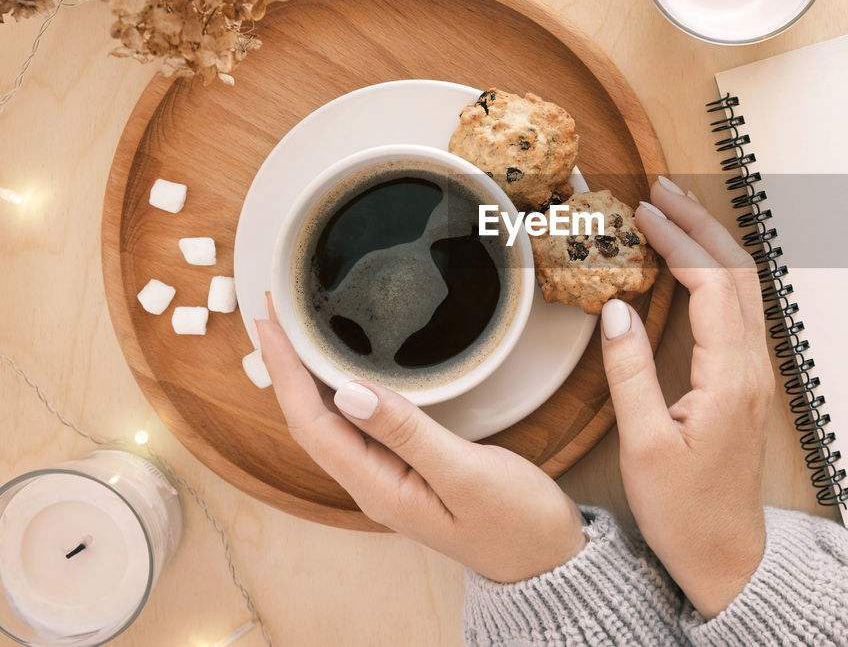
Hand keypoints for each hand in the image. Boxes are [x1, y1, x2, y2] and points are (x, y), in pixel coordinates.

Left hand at [257, 294, 585, 582]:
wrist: (548, 562)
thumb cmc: (516, 522)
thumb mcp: (467, 473)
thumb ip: (408, 433)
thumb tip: (349, 393)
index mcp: (378, 488)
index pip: (312, 422)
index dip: (285, 370)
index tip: (268, 322)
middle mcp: (374, 485)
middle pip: (311, 422)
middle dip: (285, 369)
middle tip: (270, 316)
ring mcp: (390, 480)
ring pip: (332, 425)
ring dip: (307, 381)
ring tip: (293, 337)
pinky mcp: (410, 471)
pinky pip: (360, 428)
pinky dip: (342, 393)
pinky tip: (344, 375)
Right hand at [601, 178, 773, 617]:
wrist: (726, 555)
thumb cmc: (684, 510)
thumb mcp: (642, 446)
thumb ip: (630, 373)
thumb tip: (617, 308)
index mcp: (730, 378)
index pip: (711, 286)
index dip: (678, 242)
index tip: (642, 214)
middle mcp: (752, 368)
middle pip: (738, 273)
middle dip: (700, 224)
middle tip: (660, 191)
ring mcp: (756, 374)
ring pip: (744, 288)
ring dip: (712, 244)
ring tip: (673, 213)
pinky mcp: (748, 383)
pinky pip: (739, 309)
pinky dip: (716, 273)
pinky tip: (690, 266)